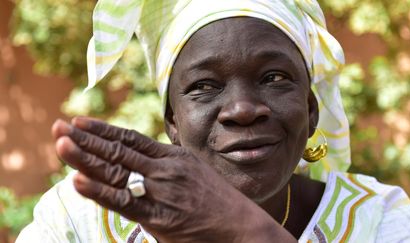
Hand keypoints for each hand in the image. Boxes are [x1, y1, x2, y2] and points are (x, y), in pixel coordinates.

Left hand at [52, 117, 295, 242]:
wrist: (241, 224)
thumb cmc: (218, 200)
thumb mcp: (194, 171)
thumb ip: (167, 165)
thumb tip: (144, 160)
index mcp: (172, 156)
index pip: (130, 139)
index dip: (103, 130)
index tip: (79, 122)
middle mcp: (164, 169)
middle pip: (118, 150)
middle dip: (86, 139)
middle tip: (58, 126)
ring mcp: (162, 191)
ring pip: (117, 171)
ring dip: (86, 158)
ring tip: (61, 144)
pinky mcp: (160, 216)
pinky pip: (125, 202)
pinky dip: (101, 192)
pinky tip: (79, 182)